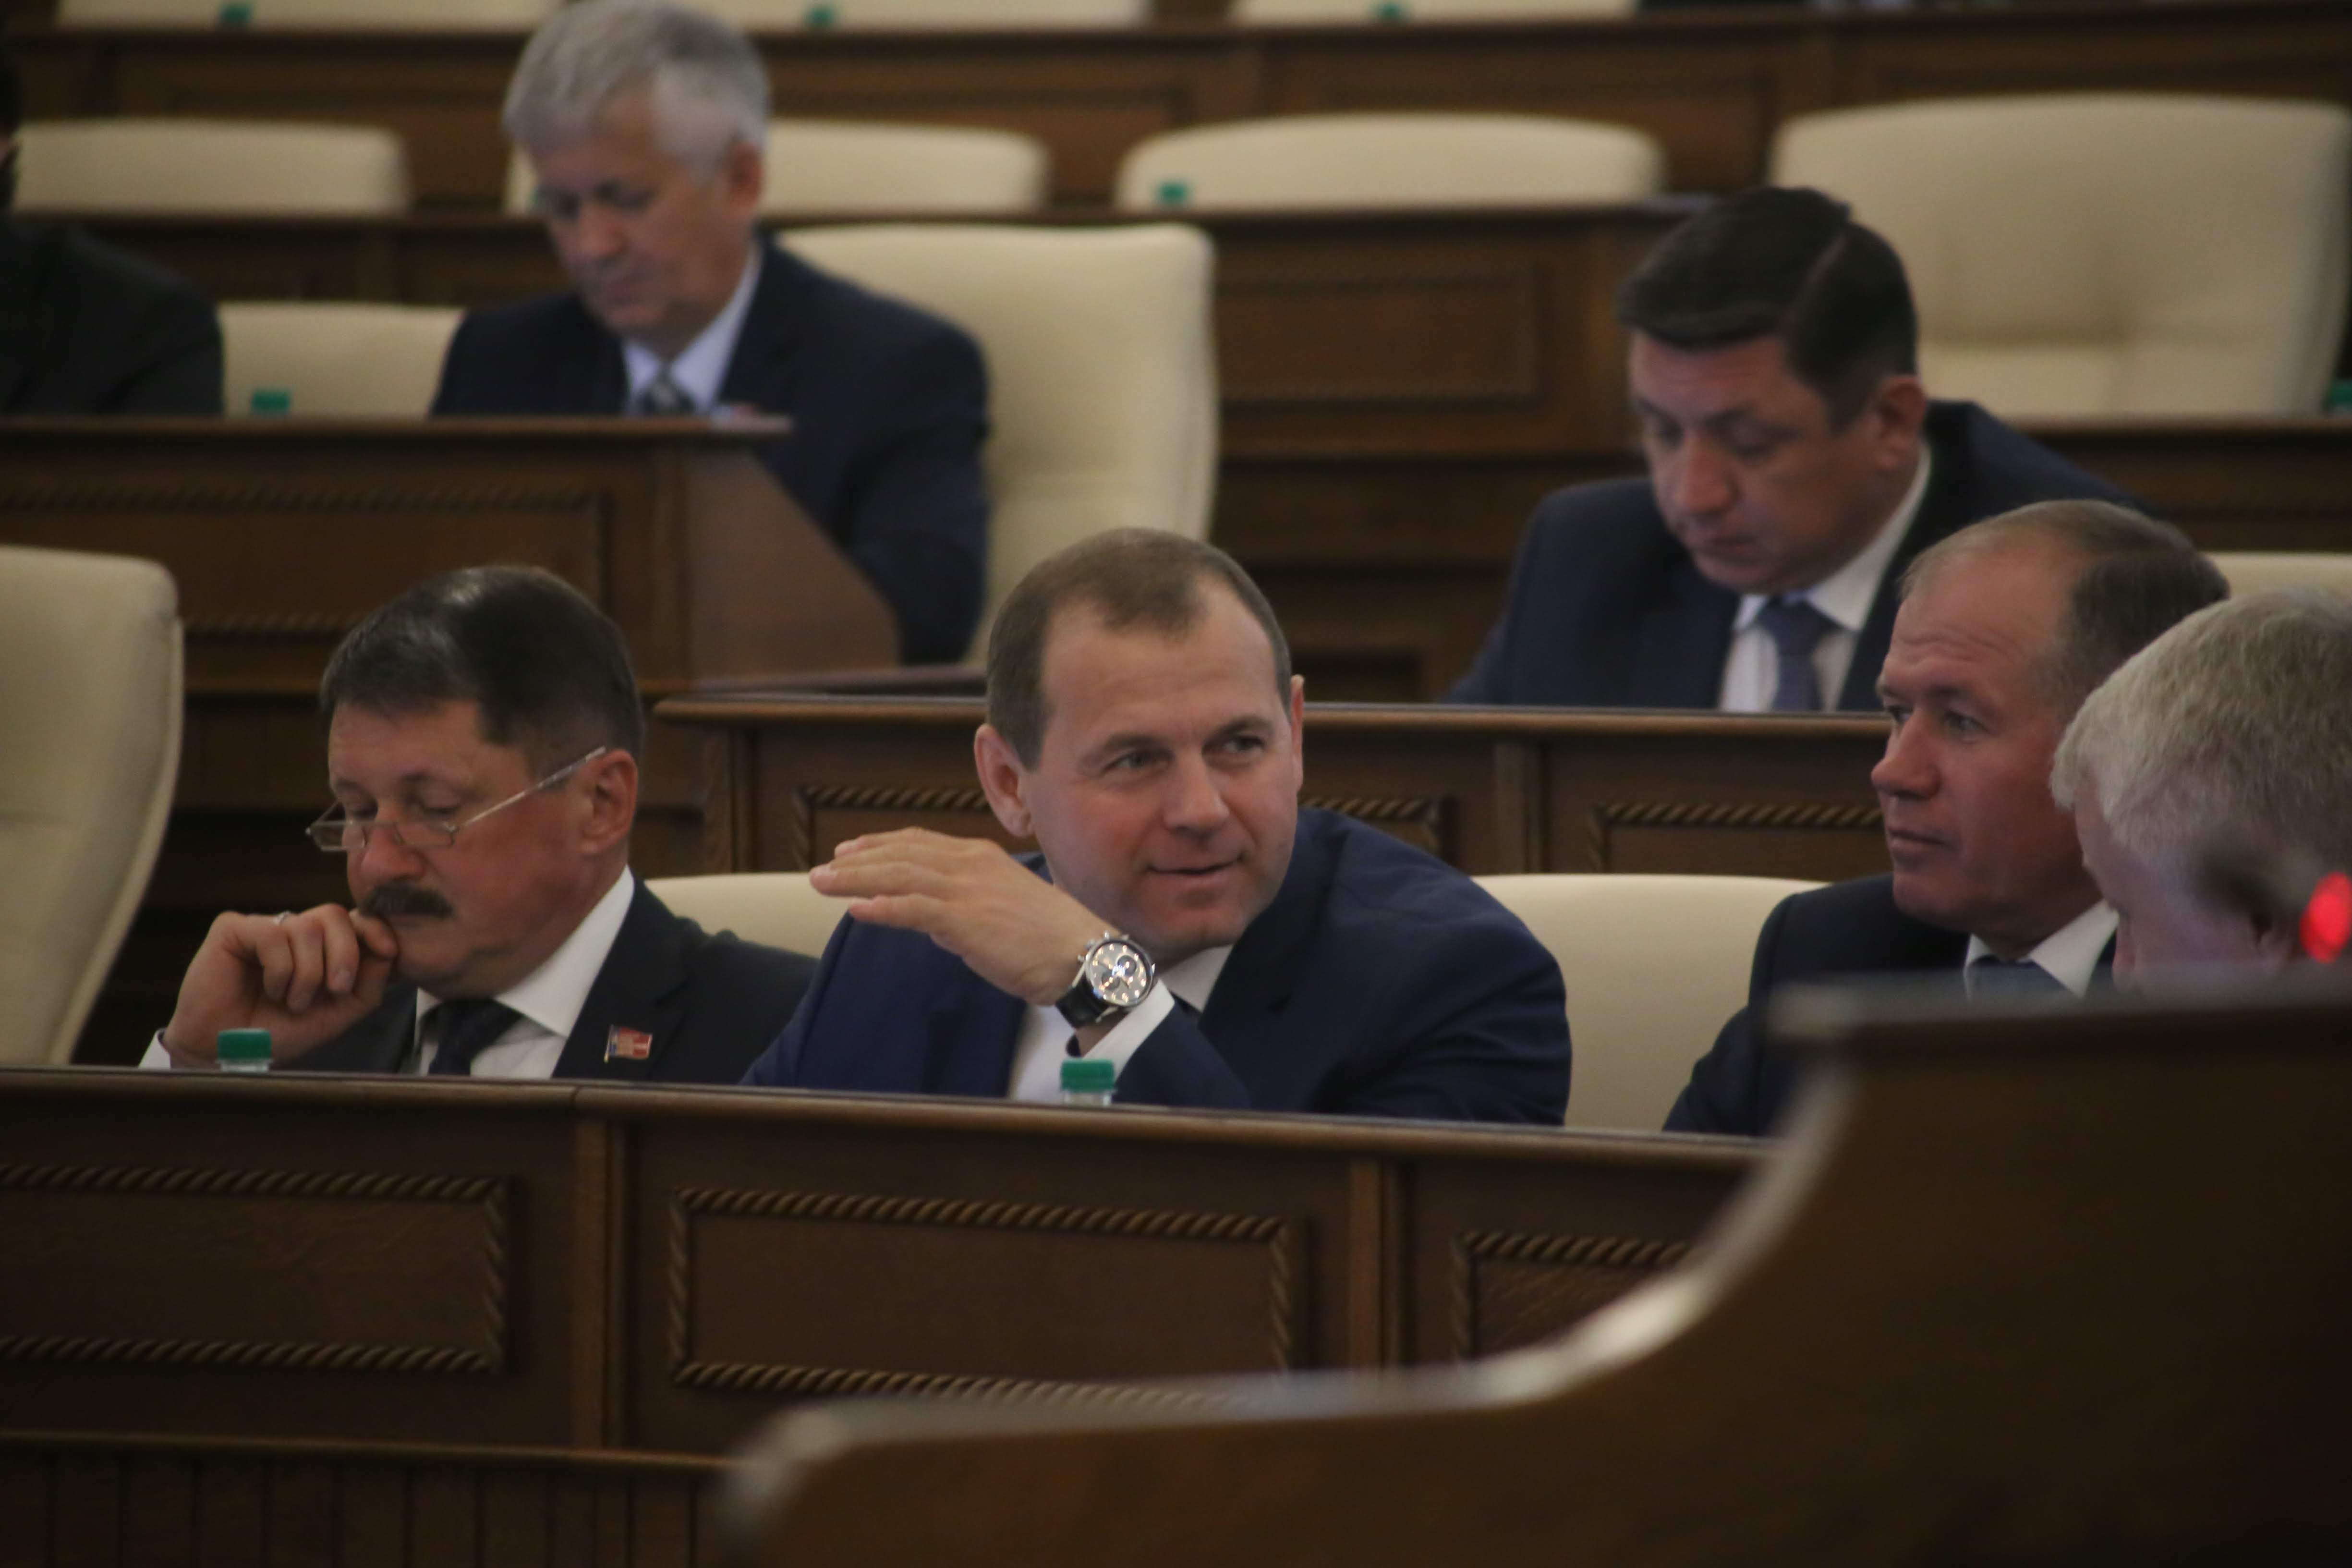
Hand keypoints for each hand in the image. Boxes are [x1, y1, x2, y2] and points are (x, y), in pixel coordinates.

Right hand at [161, 904, 400, 1065]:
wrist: (231, 1052)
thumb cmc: (281, 1032)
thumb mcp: (338, 1014)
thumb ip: (368, 984)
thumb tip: (389, 951)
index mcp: (320, 946)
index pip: (354, 919)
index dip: (374, 928)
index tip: (389, 950)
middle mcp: (293, 931)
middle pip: (334, 915)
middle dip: (345, 954)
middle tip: (336, 989)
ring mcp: (263, 927)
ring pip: (306, 928)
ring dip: (307, 973)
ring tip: (292, 1002)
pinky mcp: (233, 928)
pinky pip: (272, 934)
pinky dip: (279, 970)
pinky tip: (270, 990)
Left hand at [812, 829, 1109, 1006]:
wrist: (1082, 955)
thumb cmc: (1047, 939)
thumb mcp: (1003, 911)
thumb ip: (966, 909)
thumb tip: (936, 923)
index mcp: (981, 858)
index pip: (920, 843)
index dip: (881, 845)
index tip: (850, 850)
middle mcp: (970, 865)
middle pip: (901, 855)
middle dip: (857, 860)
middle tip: (822, 869)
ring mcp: (967, 890)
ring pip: (899, 876)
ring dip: (856, 879)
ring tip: (822, 884)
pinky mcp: (966, 919)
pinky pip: (913, 908)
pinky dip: (882, 906)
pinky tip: (855, 909)